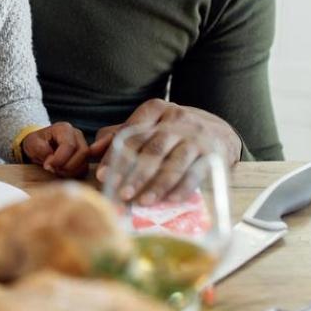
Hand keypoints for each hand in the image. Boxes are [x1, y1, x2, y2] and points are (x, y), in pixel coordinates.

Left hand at [21, 122, 89, 177]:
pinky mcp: (84, 158)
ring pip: (85, 162)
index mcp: (64, 129)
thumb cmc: (37, 143)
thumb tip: (51, 159)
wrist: (40, 146)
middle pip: (82, 153)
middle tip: (53, 169)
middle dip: (66, 166)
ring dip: (70, 171)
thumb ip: (40, 149)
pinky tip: (62, 172)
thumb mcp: (32, 143)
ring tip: (56, 170)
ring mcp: (83, 146)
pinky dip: (73, 174)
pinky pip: (84, 169)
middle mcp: (77, 135)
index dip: (59, 159)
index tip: (47, 166)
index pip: (69, 145)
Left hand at [89, 99, 241, 204]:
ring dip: (157, 185)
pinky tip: (170, 201)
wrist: (219, 131)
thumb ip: (120, 136)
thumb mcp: (149, 125)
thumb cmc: (174, 132)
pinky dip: (182, 188)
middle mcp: (177, 121)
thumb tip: (92, 151)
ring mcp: (196, 138)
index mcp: (156, 110)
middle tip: (122, 193)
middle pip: (152, 149)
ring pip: (174, 163)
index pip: (131, 133)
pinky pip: (196, 173)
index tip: (102, 175)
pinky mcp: (213, 155)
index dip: (115, 156)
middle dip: (135, 173)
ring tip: (142, 201)